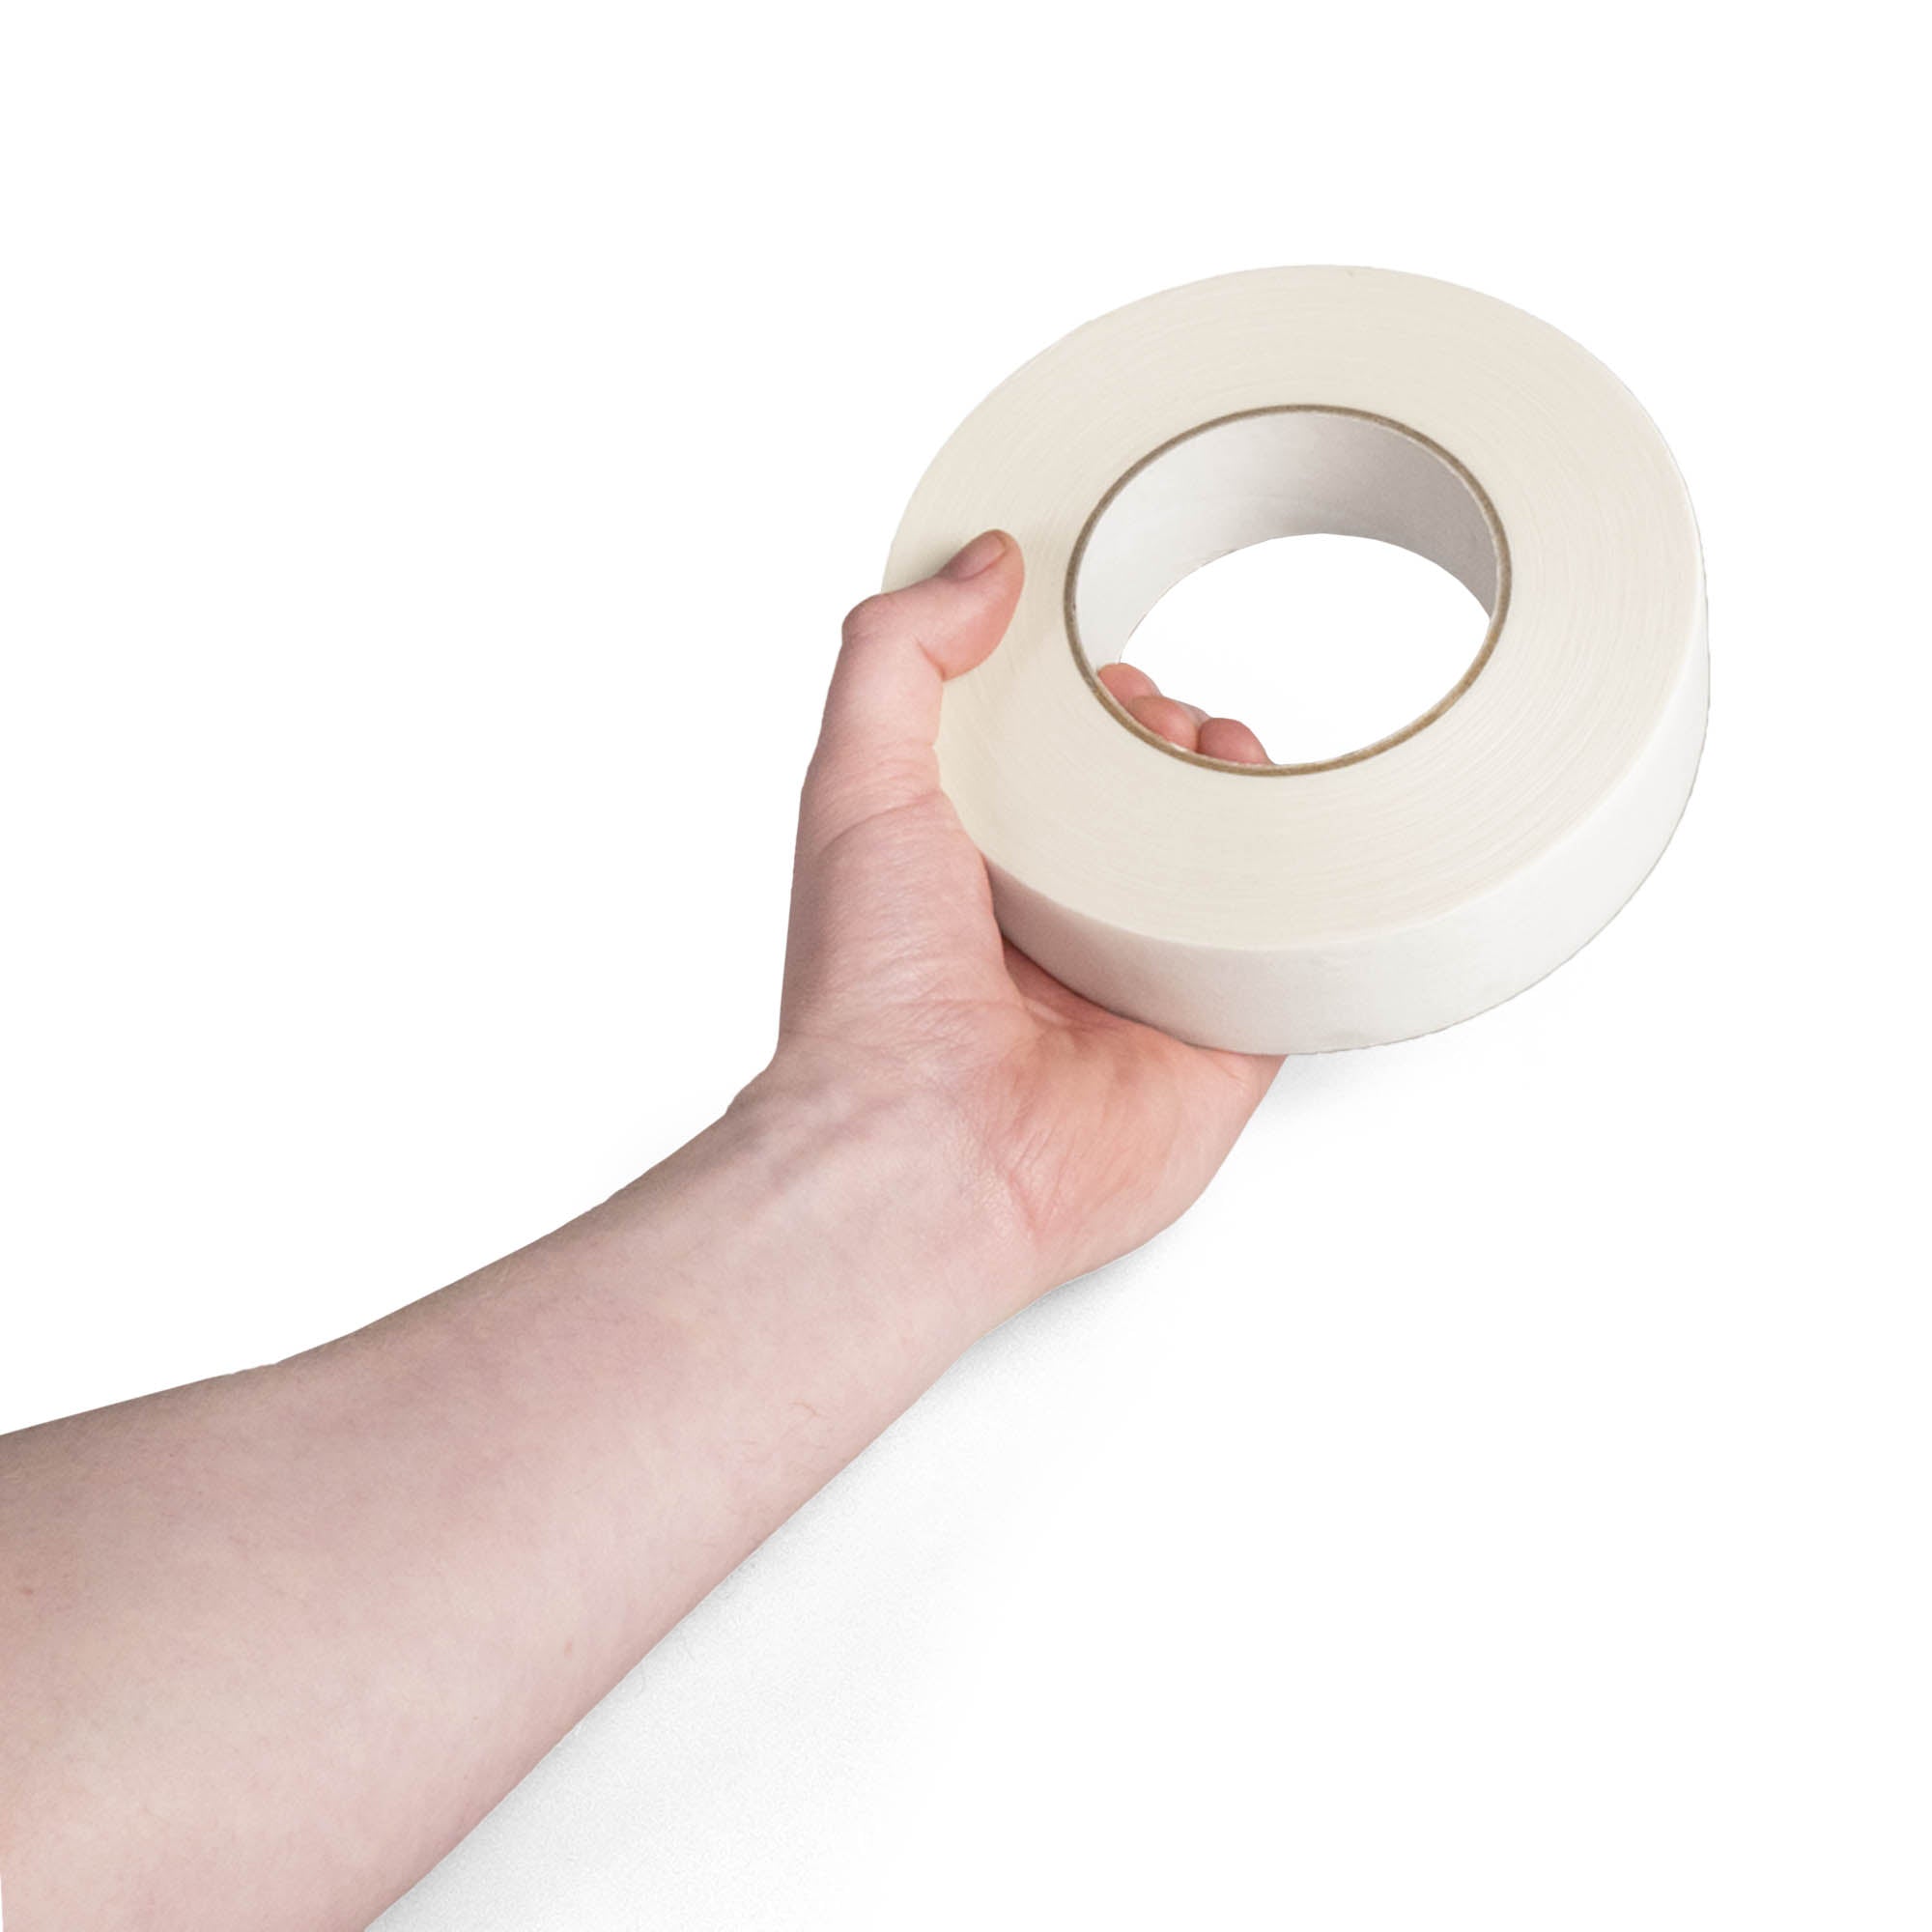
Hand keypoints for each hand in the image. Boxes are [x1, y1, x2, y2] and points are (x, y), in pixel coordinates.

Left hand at [752, 530, 1279, 1308]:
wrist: (930, 1148)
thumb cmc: (873, 990)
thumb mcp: (854, 781)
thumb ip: (898, 655)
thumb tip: (984, 562)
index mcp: (973, 877)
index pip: (1053, 769)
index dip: (1088, 707)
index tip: (1107, 671)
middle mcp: (1060, 933)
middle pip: (1149, 811)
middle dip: (1173, 741)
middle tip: (1169, 718)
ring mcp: (1146, 988)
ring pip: (1225, 873)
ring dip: (1244, 799)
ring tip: (1232, 753)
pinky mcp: (1222, 1042)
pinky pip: (1289, 958)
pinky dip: (1312, 898)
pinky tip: (1312, 840)